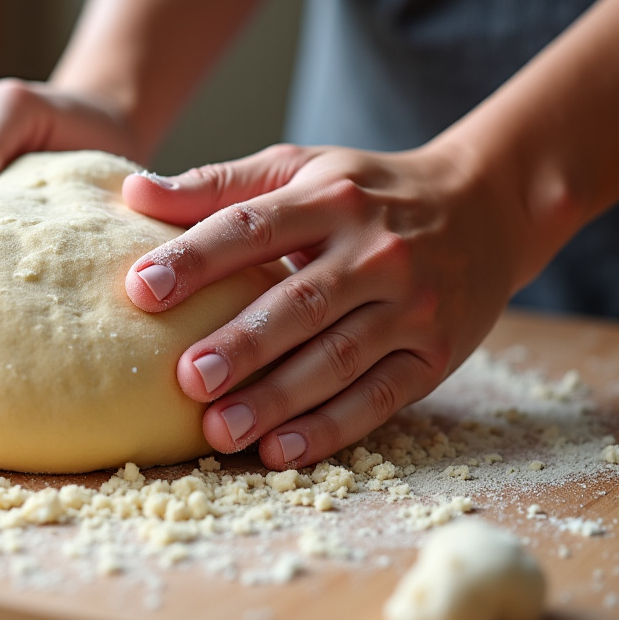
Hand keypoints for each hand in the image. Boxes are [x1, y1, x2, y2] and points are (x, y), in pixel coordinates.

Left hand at [121, 142, 522, 469]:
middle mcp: (376, 252)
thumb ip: (217, 186)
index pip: (254, 227)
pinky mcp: (435, 354)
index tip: (140, 289)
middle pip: (300, 302)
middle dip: (244, 344)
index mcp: (331, 198)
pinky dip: (329, 428)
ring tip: (220, 430)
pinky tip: (280, 450)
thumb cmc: (365, 191)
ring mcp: (412, 306)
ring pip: (338, 359)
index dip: (196, 258)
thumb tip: (131, 191)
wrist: (487, 207)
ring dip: (278, 399)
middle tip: (188, 378)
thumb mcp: (299, 169)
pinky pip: (378, 398)